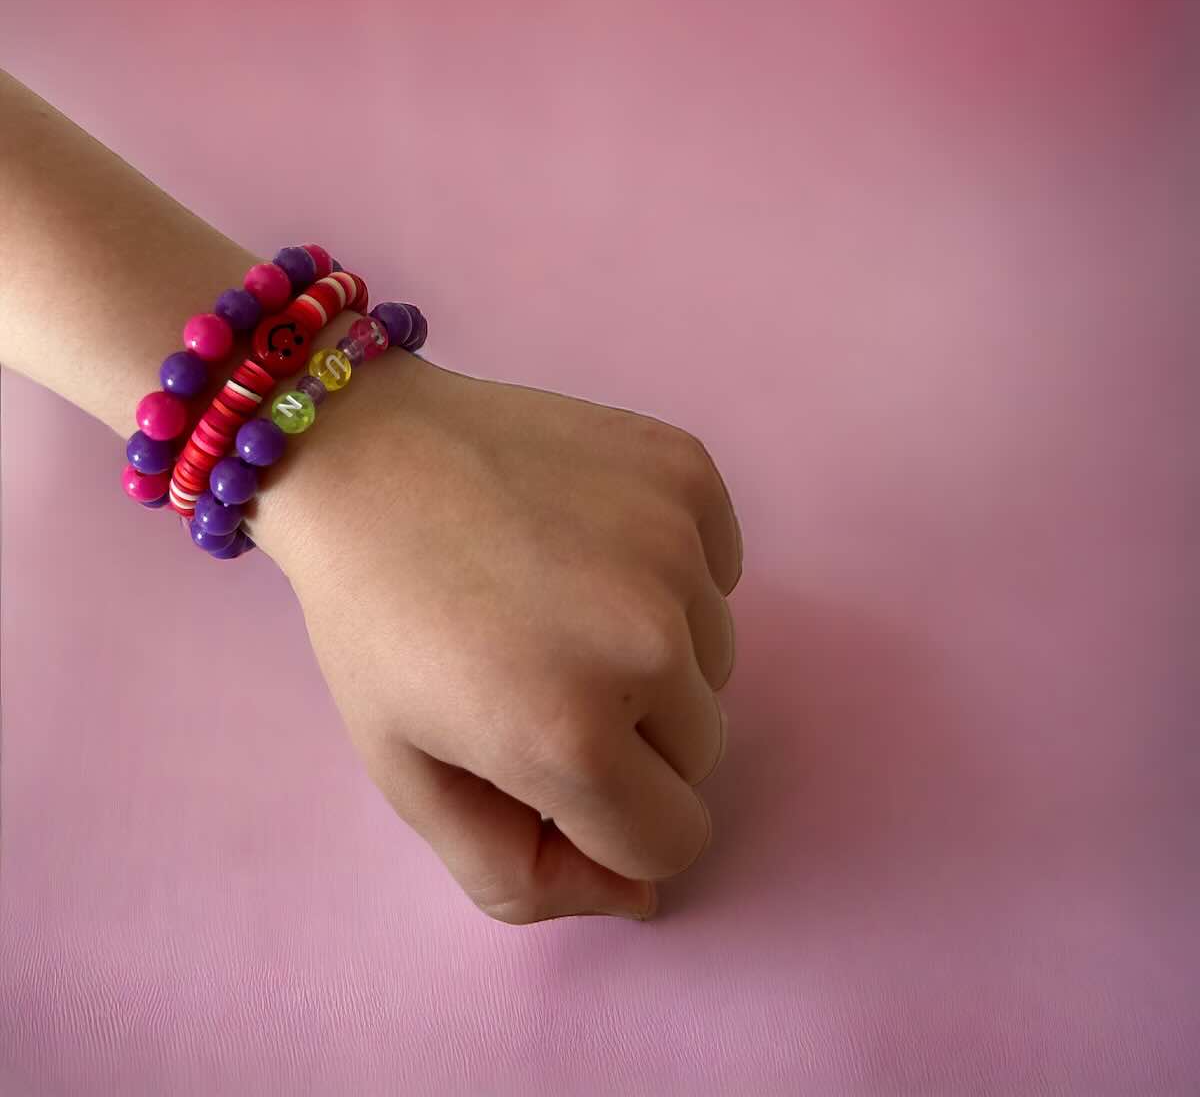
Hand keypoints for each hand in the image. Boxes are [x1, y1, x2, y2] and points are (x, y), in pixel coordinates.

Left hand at [247, 348, 741, 922]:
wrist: (365, 456)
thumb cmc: (375, 623)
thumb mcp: (411, 779)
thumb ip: (520, 877)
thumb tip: (642, 896)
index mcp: (571, 735)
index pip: (672, 841)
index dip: (608, 821)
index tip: (549, 767)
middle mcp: (649, 642)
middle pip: (700, 754)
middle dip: (634, 741)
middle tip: (543, 673)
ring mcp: (676, 544)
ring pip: (717, 663)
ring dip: (657, 657)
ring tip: (562, 601)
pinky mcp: (688, 472)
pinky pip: (721, 571)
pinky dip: (675, 576)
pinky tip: (593, 543)